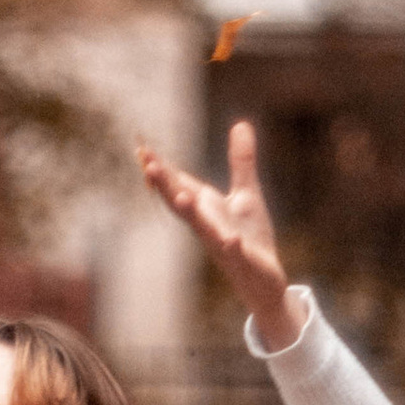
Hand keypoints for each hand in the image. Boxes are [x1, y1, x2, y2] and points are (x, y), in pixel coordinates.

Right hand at [136, 123, 303, 353]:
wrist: (263, 280)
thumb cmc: (251, 238)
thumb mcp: (247, 193)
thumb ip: (242, 161)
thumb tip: (240, 123)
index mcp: (205, 207)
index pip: (179, 183)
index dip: (161, 167)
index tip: (142, 148)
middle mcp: (207, 224)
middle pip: (181, 202)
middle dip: (165, 185)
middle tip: (148, 164)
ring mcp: (221, 243)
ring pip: (202, 228)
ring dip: (191, 213)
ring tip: (181, 197)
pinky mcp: (243, 259)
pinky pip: (234, 253)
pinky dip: (231, 245)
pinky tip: (230, 238)